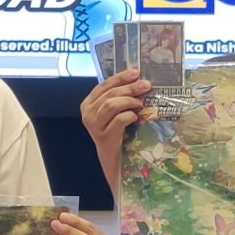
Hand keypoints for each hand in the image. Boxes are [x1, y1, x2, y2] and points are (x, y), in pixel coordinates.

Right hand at [78, 66, 150, 192]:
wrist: (113, 161)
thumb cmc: (116, 134)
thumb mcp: (114, 113)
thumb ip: (119, 97)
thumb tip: (139, 80)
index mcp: (88, 104)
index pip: (104, 85)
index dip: (120, 77)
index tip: (136, 73)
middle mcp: (87, 114)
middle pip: (109, 94)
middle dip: (129, 88)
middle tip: (146, 86)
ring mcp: (94, 126)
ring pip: (111, 104)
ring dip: (129, 101)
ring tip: (141, 104)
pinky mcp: (104, 138)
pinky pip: (119, 120)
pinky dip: (129, 115)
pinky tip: (136, 117)